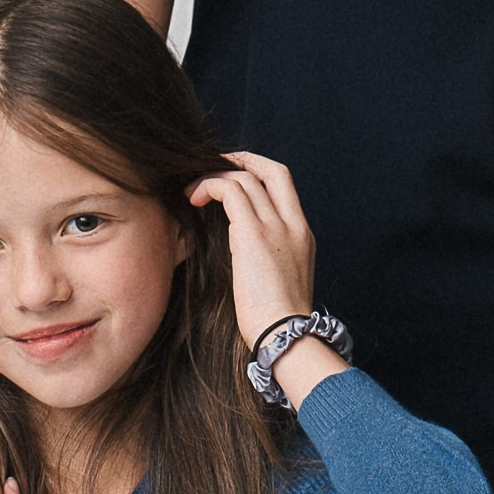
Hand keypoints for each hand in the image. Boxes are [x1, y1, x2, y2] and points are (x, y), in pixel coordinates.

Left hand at [186, 152, 315, 349]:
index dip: (258, 172)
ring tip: (192, 190)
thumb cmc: (277, 320)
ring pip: (246, 177)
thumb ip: (266, 256)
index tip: (234, 175)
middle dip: (242, 159)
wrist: (286, 335)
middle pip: (272, 170)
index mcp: (302, 234)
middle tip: (213, 164)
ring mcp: (276, 226)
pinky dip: (209, 187)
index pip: (284, 185)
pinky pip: (230, 190)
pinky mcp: (254, 234)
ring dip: (214, 176)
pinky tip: (193, 199)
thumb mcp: (279, 280)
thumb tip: (239, 245)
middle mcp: (293, 224)